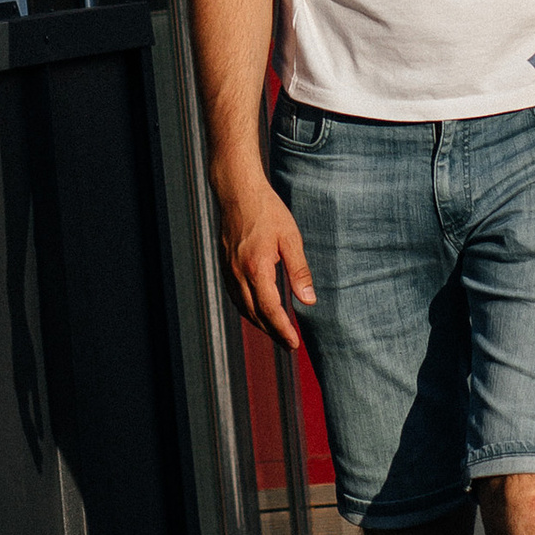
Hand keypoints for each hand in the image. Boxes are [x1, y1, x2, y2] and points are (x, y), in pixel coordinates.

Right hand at [216, 174, 316, 344]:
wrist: (238, 191)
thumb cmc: (267, 210)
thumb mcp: (290, 238)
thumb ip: (299, 271)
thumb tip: (309, 300)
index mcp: (257, 267)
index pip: (269, 309)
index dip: (282, 329)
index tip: (294, 343)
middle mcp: (239, 273)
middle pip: (255, 314)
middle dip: (272, 332)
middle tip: (289, 343)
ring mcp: (229, 270)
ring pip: (243, 307)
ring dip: (259, 323)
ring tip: (276, 331)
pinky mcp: (225, 266)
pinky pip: (236, 296)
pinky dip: (248, 309)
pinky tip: (258, 310)